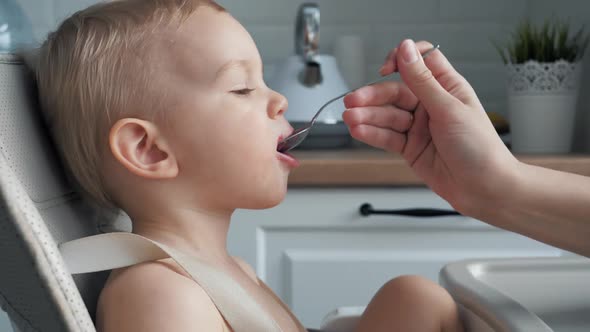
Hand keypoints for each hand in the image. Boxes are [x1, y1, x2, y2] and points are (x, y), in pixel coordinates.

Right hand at [343, 39, 517, 213]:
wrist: (484, 189)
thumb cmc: (479, 149)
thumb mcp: (448, 109)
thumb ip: (422, 81)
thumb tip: (406, 49)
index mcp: (446, 88)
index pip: (420, 62)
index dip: (401, 61)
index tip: (387, 68)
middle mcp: (431, 105)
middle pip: (395, 92)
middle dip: (373, 97)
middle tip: (353, 101)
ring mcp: (419, 127)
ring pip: (387, 116)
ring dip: (367, 117)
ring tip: (350, 119)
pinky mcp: (410, 148)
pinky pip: (386, 137)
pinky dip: (371, 133)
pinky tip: (358, 130)